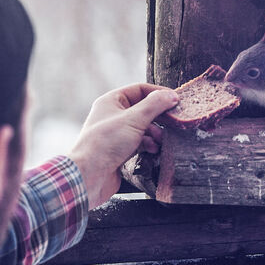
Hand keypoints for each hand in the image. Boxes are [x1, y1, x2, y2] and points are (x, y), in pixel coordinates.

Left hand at [67, 83, 178, 208]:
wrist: (89, 175)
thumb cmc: (106, 143)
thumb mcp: (133, 120)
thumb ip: (154, 106)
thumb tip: (171, 95)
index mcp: (111, 101)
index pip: (139, 89)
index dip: (157, 93)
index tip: (175, 100)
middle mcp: (112, 115)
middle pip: (142, 109)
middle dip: (158, 116)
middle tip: (174, 121)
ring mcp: (116, 133)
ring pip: (142, 127)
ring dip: (155, 132)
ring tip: (162, 139)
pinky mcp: (119, 150)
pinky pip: (139, 142)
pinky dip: (149, 144)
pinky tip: (154, 149)